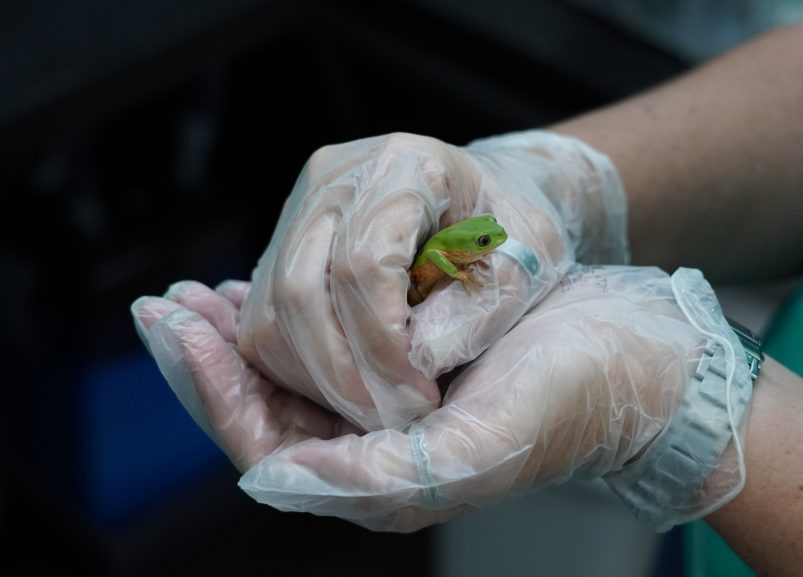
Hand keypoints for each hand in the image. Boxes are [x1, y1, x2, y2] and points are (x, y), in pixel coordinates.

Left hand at [133, 266, 751, 532]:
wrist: (638, 361)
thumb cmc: (577, 396)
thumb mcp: (484, 441)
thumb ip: (384, 474)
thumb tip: (278, 474)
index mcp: (388, 487)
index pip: (267, 446)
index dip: (213, 389)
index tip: (179, 326)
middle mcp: (379, 460)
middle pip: (263, 417)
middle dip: (206, 363)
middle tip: (165, 308)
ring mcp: (391, 419)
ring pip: (286, 386)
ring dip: (236, 341)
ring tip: (196, 296)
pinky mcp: (408, 378)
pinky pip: (324, 357)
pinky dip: (285, 324)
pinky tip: (261, 292)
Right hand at [238, 132, 627, 430]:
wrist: (494, 198)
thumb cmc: (517, 231)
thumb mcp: (524, 269)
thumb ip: (475, 313)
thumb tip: (414, 365)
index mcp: (404, 165)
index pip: (362, 265)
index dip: (383, 344)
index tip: (421, 396)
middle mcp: (337, 176)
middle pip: (299, 289)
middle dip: (341, 373)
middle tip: (389, 422)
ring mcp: (302, 206)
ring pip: (270, 310)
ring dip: (313, 377)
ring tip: (372, 411)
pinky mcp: (285, 240)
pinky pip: (264, 317)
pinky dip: (298, 366)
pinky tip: (346, 390)